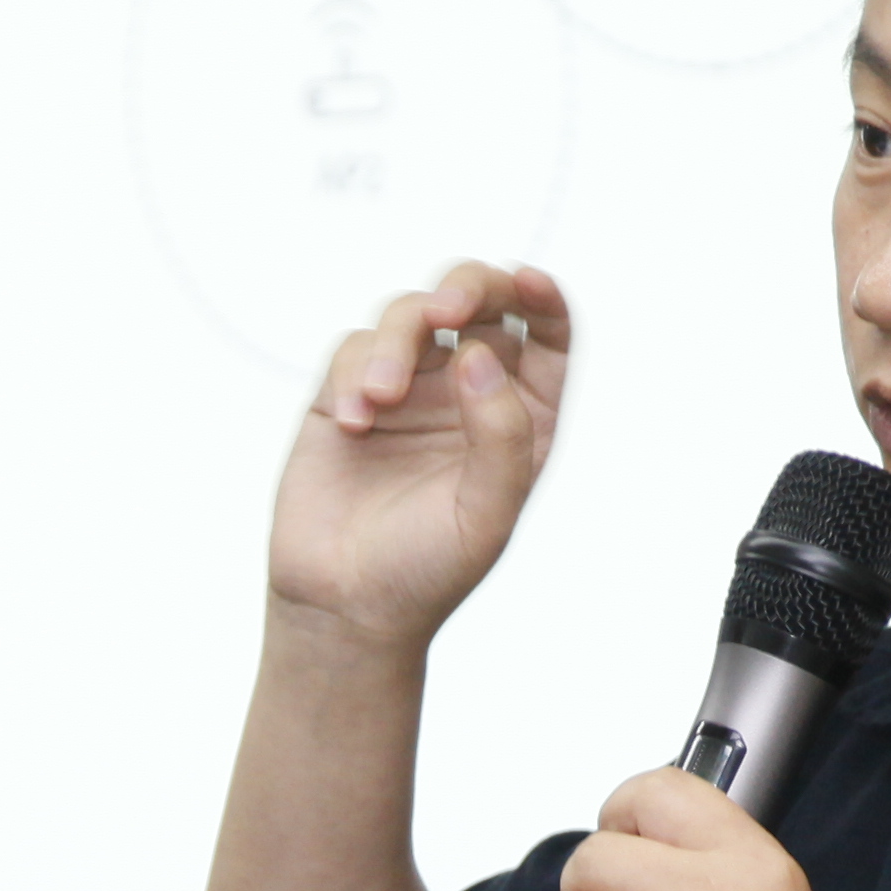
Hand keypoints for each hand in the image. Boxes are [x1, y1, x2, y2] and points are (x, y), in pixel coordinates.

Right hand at [264, 262, 570, 652]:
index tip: (525, 283)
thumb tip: (479, 353)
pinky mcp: (347, 393)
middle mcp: (467, 391)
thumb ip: (502, 433)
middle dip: (467, 287)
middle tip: (447, 311)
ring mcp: (408, 388)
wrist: (344, 607)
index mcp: (519, 415)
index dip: (541, 297)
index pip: (545, 333)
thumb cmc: (427, 571)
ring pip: (410, 314)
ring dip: (397, 341)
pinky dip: (355, 372)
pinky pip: (353, 349)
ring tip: (381, 398)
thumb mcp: (488, 512)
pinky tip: (356, 423)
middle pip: (480, 300)